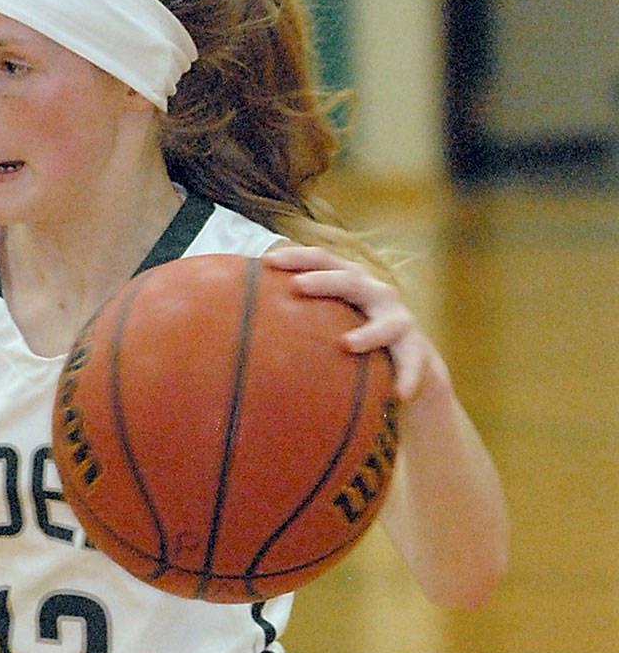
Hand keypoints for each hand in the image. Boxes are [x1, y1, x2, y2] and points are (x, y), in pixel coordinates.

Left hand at [266, 244, 448, 403]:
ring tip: (347, 344)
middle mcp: (377, 294)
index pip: (324, 261)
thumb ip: (294, 322)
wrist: (409, 366)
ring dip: (369, 333)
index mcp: (351, 283)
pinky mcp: (418, 349)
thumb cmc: (354, 341)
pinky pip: (414, 364)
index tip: (267, 261)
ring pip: (388, 322)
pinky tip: (398, 395)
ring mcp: (400, 321)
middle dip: (325, 282)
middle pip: (352, 280)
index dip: (298, 257)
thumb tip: (235, 327)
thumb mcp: (326, 327)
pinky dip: (408, 378)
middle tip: (296, 288)